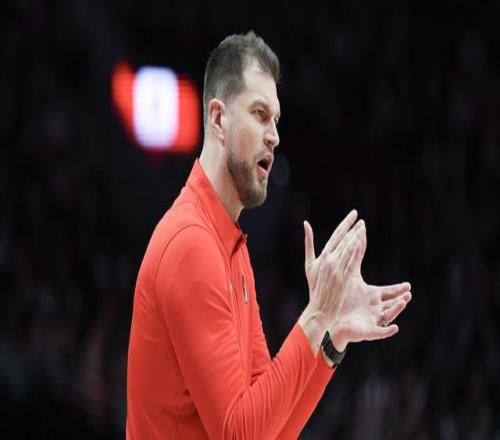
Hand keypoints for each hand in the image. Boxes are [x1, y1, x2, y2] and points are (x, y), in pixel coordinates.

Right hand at [303, 210, 364, 327]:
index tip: (354, 215)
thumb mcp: (309, 265)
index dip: (346, 224)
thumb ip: (308, 244)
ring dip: (355, 236)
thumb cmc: (315, 287)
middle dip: (352, 227)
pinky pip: (350, 261)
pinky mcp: (343, 277)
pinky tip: (361, 242)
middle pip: (343, 239)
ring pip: (347, 248)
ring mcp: (336, 268)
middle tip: (360, 218)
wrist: (319, 308)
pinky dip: (355, 251)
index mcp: (322, 256)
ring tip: (363, 226)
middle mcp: (329, 260)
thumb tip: (306, 224)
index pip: (336, 235)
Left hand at [329, 227, 411, 351]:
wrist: (328, 317)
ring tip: (403, 302)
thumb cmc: (341, 297)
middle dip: (400, 299)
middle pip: (392, 304)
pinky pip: (379, 332)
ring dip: (396, 310)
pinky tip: (395, 328)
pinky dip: (387, 331)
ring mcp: (372, 320)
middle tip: (409, 293)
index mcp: (372, 296)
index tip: (408, 285)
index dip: (398, 289)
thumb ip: (354, 257)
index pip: (388, 292)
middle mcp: (375, 308)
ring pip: (388, 316)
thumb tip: (358, 235)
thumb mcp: (349, 275)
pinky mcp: (366, 331)